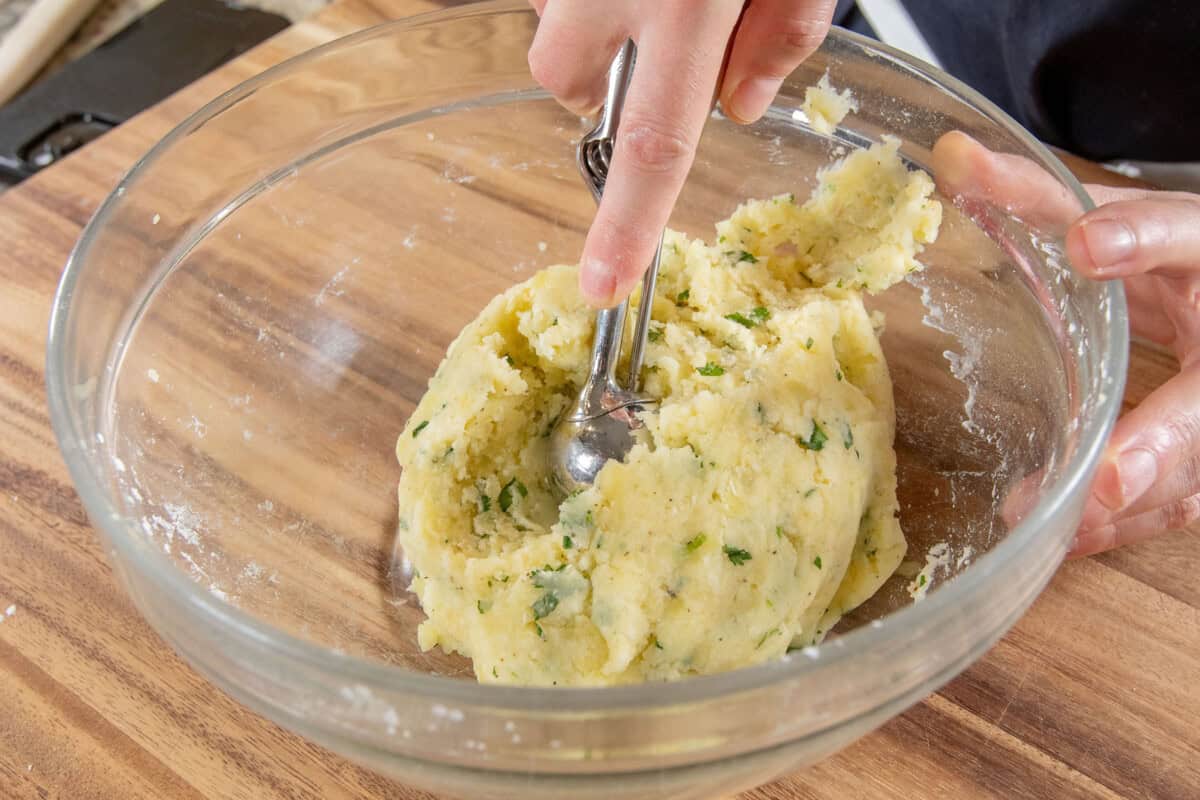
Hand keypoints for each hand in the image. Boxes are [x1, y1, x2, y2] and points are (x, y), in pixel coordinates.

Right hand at [527, 0, 835, 306]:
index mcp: (688, 0)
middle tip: (667, 47)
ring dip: (597, 26)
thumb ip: (785, 27)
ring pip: (556, 31)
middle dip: (609, 87)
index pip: (654, 142)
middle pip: (573, 88)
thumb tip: (744, 104)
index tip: (605, 286)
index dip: (627, 226)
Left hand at [933, 132, 1199, 556]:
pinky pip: (1188, 497)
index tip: (1087, 241)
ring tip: (1064, 517)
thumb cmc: (1177, 254)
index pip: (1188, 233)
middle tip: (1111, 479)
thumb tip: (949, 156)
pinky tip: (1070, 535)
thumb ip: (1035, 194)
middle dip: (1168, 438)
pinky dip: (1130, 521)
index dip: (1145, 235)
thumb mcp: (1118, 215)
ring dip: (1139, 499)